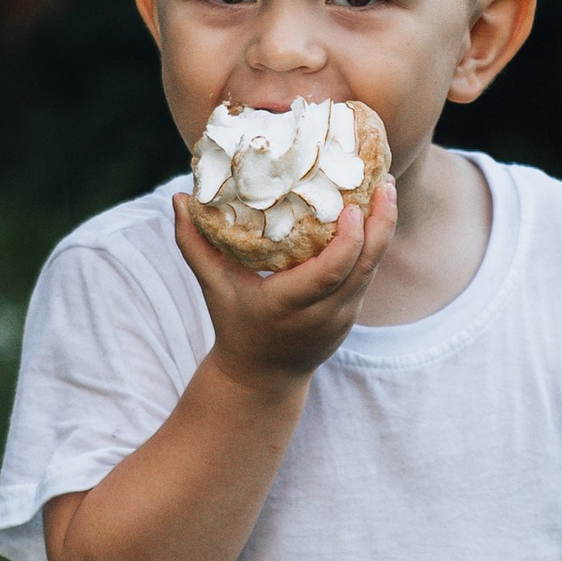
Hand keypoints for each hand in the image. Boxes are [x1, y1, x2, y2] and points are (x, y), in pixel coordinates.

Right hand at [171, 178, 397, 390]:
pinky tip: (374, 214)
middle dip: (381, 224)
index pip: (330, 273)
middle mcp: (323, 314)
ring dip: (383, 229)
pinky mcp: (352, 313)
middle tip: (384, 182)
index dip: (348, 241)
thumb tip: (177, 199)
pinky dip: (374, 243)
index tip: (351, 208)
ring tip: (384, 188)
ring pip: (373, 269)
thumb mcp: (213, 286)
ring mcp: (343, 317)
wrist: (262, 378)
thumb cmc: (234, 325)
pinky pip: (369, 273)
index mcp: (289, 305)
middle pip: (364, 267)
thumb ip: (193, 244)